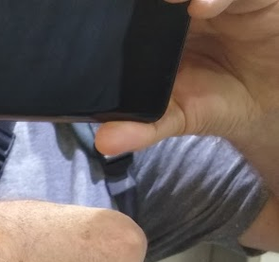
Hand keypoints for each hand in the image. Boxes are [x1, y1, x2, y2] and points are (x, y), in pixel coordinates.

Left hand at [96, 0, 278, 154]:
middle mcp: (189, 7)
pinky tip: (203, 6)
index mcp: (163, 27)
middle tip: (149, 2)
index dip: (126, 6)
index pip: (143, 7)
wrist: (263, 106)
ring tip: (171, 0)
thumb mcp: (176, 117)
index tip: (111, 10)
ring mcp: (223, 0)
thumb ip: (141, 127)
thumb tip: (105, 141)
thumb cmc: (214, 100)